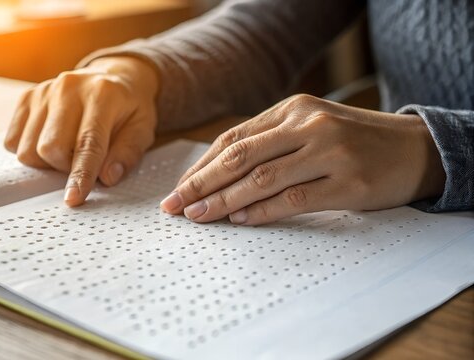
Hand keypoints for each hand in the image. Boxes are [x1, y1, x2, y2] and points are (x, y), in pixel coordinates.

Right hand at [4, 56, 158, 205]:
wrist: (112, 76)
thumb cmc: (128, 107)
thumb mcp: (142, 129)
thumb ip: (128, 154)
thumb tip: (107, 178)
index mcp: (102, 94)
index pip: (87, 143)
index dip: (80, 175)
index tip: (73, 198)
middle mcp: (68, 88)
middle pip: (50, 148)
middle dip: (64, 167)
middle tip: (81, 161)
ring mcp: (44, 91)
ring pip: (27, 149)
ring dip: (47, 162)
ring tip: (68, 150)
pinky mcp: (26, 97)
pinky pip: (13, 141)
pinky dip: (31, 151)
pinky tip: (51, 140)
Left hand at [160, 94, 445, 224]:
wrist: (415, 149)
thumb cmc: (353, 141)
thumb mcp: (310, 127)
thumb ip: (270, 143)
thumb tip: (217, 176)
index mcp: (293, 108)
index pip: (234, 139)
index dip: (202, 166)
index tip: (180, 188)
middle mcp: (308, 125)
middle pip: (240, 157)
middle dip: (201, 184)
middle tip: (175, 206)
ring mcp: (329, 153)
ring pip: (261, 179)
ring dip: (223, 201)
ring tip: (198, 217)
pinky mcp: (348, 183)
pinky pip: (293, 199)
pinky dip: (261, 212)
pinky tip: (239, 221)